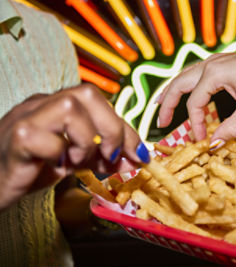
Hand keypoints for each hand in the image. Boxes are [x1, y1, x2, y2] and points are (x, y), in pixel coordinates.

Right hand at [0, 84, 147, 209]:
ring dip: (86, 140)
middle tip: (113, 156)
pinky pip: (46, 139)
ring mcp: (26, 118)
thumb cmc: (31, 168)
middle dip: (112, 127)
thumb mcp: (74, 159)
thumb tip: (136, 159)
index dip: (126, 128)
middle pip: (87, 94)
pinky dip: (60, 156)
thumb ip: (102, 156)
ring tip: (77, 161)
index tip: (140, 153)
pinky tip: (55, 168)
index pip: (101, 102)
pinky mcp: (16, 139)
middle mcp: (41, 104)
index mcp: (57, 105)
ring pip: (68, 107)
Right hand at [158, 47, 235, 143]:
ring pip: (185, 76)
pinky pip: (196, 73)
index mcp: (214, 74)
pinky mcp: (223, 62)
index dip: (195, 124)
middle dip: (168, 103)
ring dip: (173, 91)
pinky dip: (186, 84)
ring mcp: (216, 61)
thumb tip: (214, 145)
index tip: (200, 141)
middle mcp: (210, 64)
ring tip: (161, 104)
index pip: (194, 103)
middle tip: (162, 122)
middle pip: (179, 84)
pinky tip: (186, 90)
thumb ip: (231, 128)